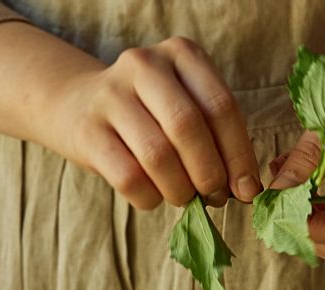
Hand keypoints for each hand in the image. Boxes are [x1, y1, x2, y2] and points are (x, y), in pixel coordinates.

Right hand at [0, 26, 260, 209]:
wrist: (76, 106)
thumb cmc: (148, 116)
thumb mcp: (185, 109)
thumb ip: (217, 141)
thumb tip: (247, 190)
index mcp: (181, 55)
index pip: (221, 107)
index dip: (239, 156)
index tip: (247, 190)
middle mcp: (145, 65)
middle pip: (189, 128)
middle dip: (209, 174)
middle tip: (214, 197)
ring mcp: (112, 95)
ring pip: (158, 156)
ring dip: (180, 190)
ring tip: (183, 198)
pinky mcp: (88, 131)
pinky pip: (129, 177)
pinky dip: (149, 198)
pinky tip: (153, 198)